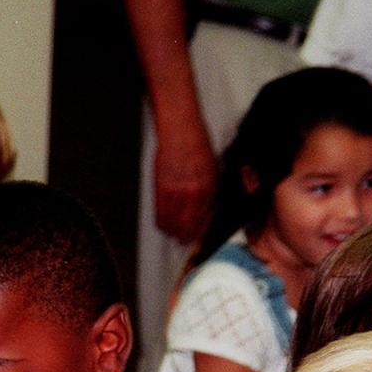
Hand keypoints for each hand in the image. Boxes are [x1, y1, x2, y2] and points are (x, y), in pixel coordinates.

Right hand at [153, 123, 216, 243]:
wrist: (180, 129)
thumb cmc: (197, 144)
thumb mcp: (213, 169)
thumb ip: (210, 191)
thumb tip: (207, 209)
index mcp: (208, 188)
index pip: (204, 219)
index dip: (200, 231)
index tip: (198, 237)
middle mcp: (192, 193)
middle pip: (187, 226)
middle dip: (185, 236)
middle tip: (184, 241)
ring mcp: (174, 191)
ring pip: (171, 223)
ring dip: (172, 231)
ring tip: (173, 234)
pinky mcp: (159, 188)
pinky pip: (159, 213)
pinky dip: (161, 221)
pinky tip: (163, 223)